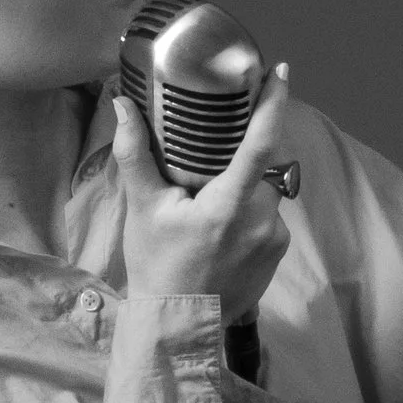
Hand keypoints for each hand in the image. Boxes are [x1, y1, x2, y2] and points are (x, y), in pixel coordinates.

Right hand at [114, 61, 297, 319]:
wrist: (178, 329)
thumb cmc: (158, 268)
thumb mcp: (144, 210)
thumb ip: (136, 154)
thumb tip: (122, 105)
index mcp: (230, 205)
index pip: (260, 142)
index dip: (273, 103)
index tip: (280, 73)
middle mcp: (262, 219)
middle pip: (262, 165)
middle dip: (240, 156)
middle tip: (208, 164)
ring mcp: (275, 239)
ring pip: (265, 192)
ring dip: (242, 188)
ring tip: (204, 207)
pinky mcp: (278, 255)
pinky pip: (267, 218)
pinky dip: (247, 215)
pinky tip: (218, 234)